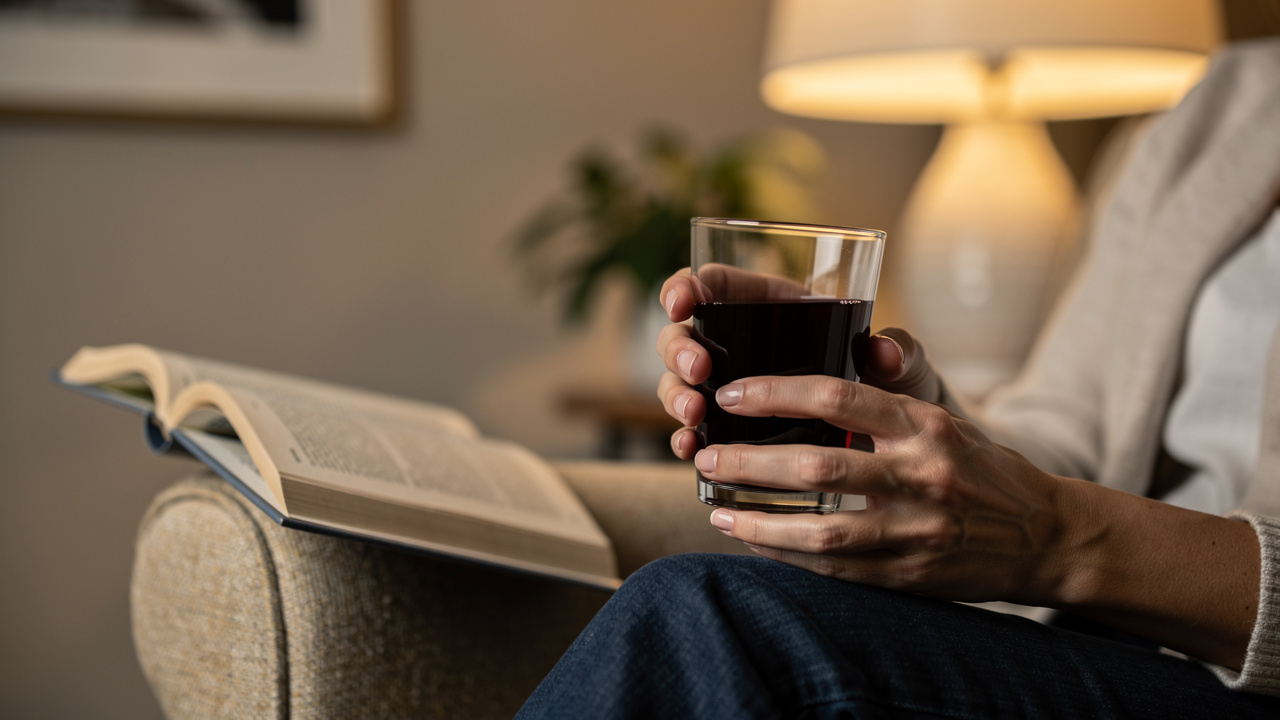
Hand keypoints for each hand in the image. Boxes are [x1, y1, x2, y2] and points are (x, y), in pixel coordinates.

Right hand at [654, 268, 943, 460]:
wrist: (902, 450)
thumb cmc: (897, 390)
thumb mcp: (904, 366)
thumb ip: (899, 352)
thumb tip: (885, 351)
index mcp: (774, 306)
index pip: (715, 284)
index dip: (688, 286)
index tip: (682, 301)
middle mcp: (740, 343)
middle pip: (684, 333)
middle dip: (679, 350)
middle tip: (698, 371)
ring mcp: (730, 387)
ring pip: (679, 381)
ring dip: (675, 396)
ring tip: (694, 417)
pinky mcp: (731, 430)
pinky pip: (693, 429)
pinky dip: (684, 437)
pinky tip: (689, 448)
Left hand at [693, 374, 1067, 605]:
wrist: (1047, 536)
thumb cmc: (984, 468)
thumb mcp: (944, 417)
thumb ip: (887, 395)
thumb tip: (832, 362)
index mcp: (925, 424)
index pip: (839, 396)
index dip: (777, 393)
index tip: (732, 394)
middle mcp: (921, 474)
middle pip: (817, 467)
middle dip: (749, 463)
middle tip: (704, 457)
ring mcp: (916, 529)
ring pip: (820, 528)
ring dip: (758, 521)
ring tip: (716, 509)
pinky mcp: (910, 574)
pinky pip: (836, 567)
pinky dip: (788, 555)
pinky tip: (753, 541)